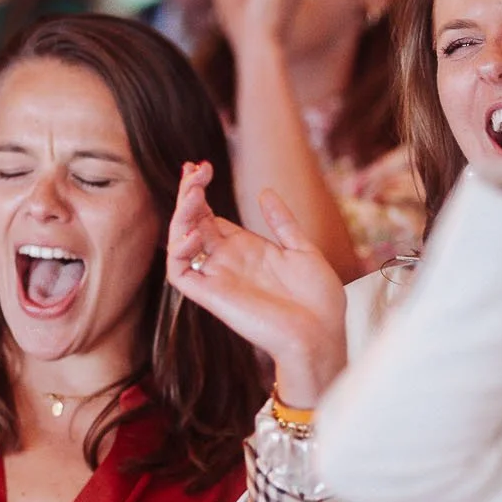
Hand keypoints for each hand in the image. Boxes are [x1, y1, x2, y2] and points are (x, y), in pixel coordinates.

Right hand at [165, 161, 347, 406]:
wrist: (322, 336)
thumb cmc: (318, 301)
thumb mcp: (303, 250)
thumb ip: (282, 222)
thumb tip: (265, 192)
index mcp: (246, 250)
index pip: (210, 216)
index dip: (200, 192)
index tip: (201, 166)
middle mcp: (227, 261)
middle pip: (193, 223)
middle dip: (189, 194)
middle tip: (195, 169)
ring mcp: (217, 277)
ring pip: (181, 243)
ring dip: (181, 215)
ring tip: (192, 191)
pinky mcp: (212, 296)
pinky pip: (181, 273)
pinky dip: (179, 251)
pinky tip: (194, 231)